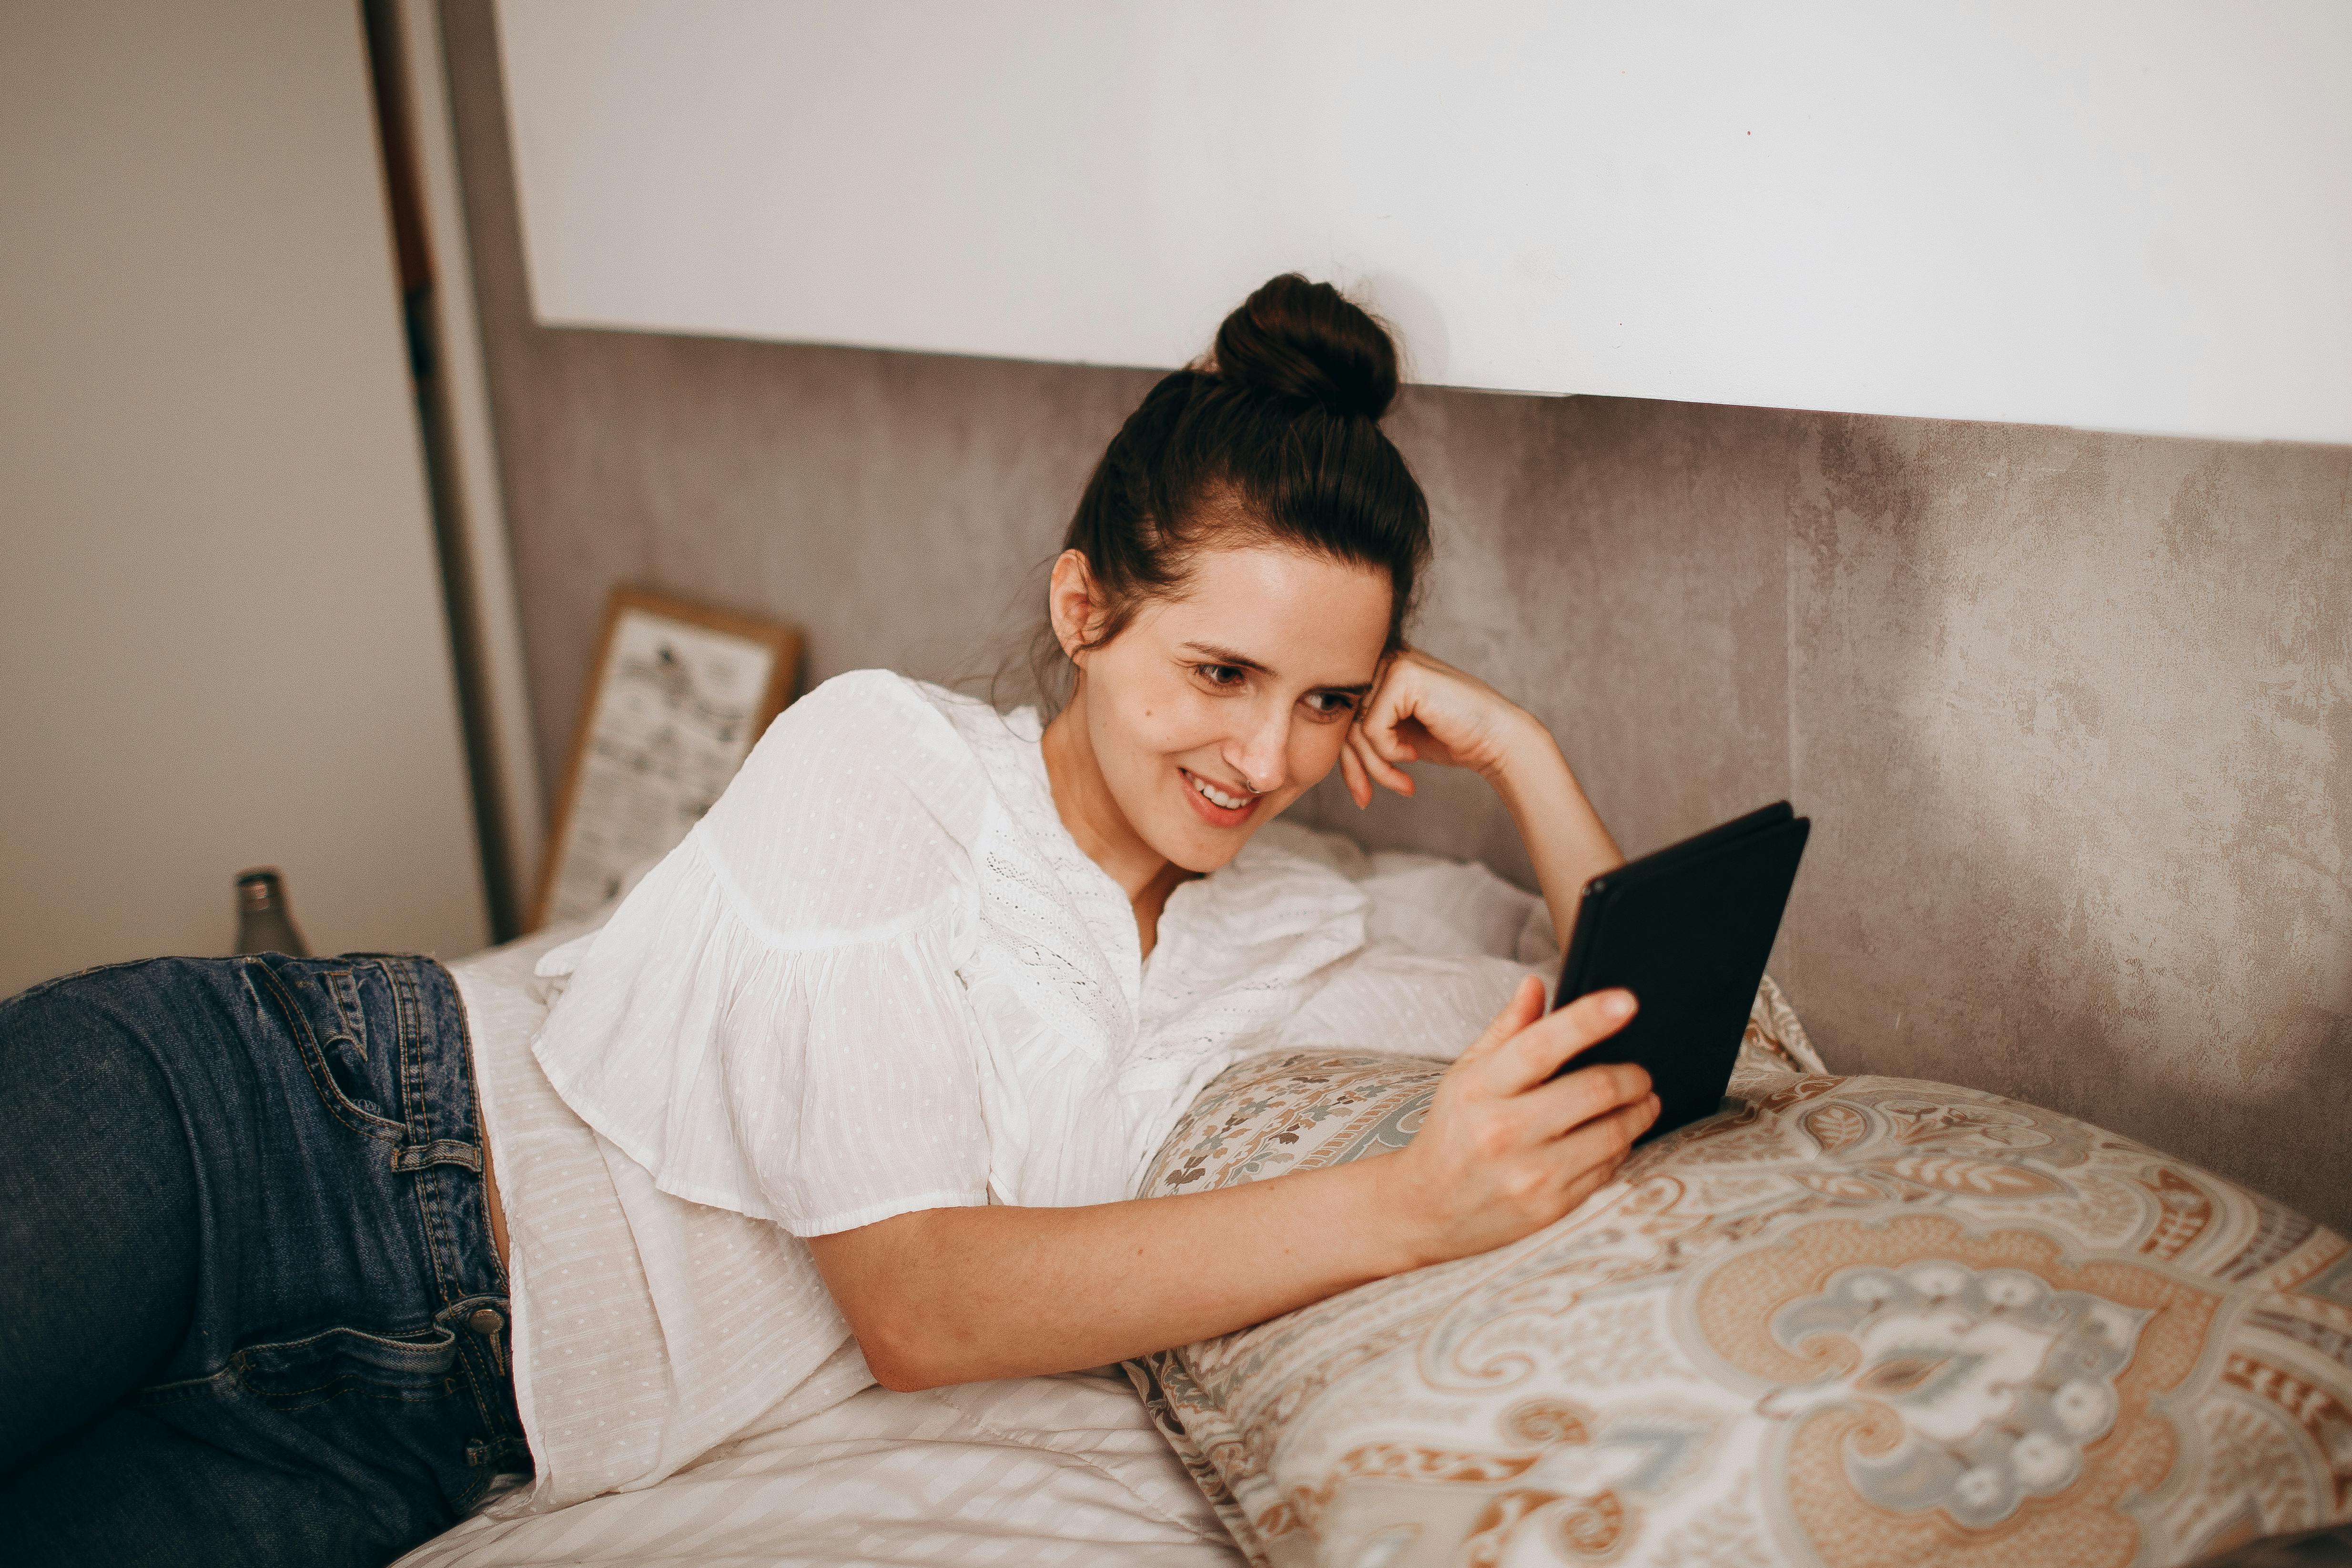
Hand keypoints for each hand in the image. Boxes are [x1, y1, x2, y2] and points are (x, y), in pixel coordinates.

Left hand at [1341, 649, 1538, 806]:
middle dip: (1354, 767)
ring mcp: (1393, 662)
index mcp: (1380, 669)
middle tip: (1366, 798)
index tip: (1361, 792)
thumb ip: (1360, 730)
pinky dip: (1388, 753)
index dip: (1346, 758)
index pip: (1341, 714)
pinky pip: (1371, 728)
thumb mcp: (1395, 735)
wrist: (1496, 740)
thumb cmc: (1450, 738)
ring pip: (1354, 727)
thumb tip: (1312, 743)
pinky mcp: (1403, 675)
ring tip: (1401, 784)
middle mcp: (1383, 658)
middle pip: (1342, 720)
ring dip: (1375, 767)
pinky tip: (1413, 756)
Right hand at [1374, 976, 1658, 1267]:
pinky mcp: (1552, 1206)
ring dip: (1639, 1111)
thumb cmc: (1452, 1131)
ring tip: (1642, 1100)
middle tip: (1641, 1071)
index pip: (1541, 1045)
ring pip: (1613, 1133)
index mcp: (1479, 1088)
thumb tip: (1536, 984)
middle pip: (1594, 1090)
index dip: (1588, 1020)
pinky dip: (1620, 1146)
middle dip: (1633, 1075)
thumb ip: (1506, 1029)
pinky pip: (1608, 1168)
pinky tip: (1612, 1136)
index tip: (1625, 1001)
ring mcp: (1530, 1174)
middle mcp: (1503, 1131)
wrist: (1427, 1208)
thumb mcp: (1466, 1074)